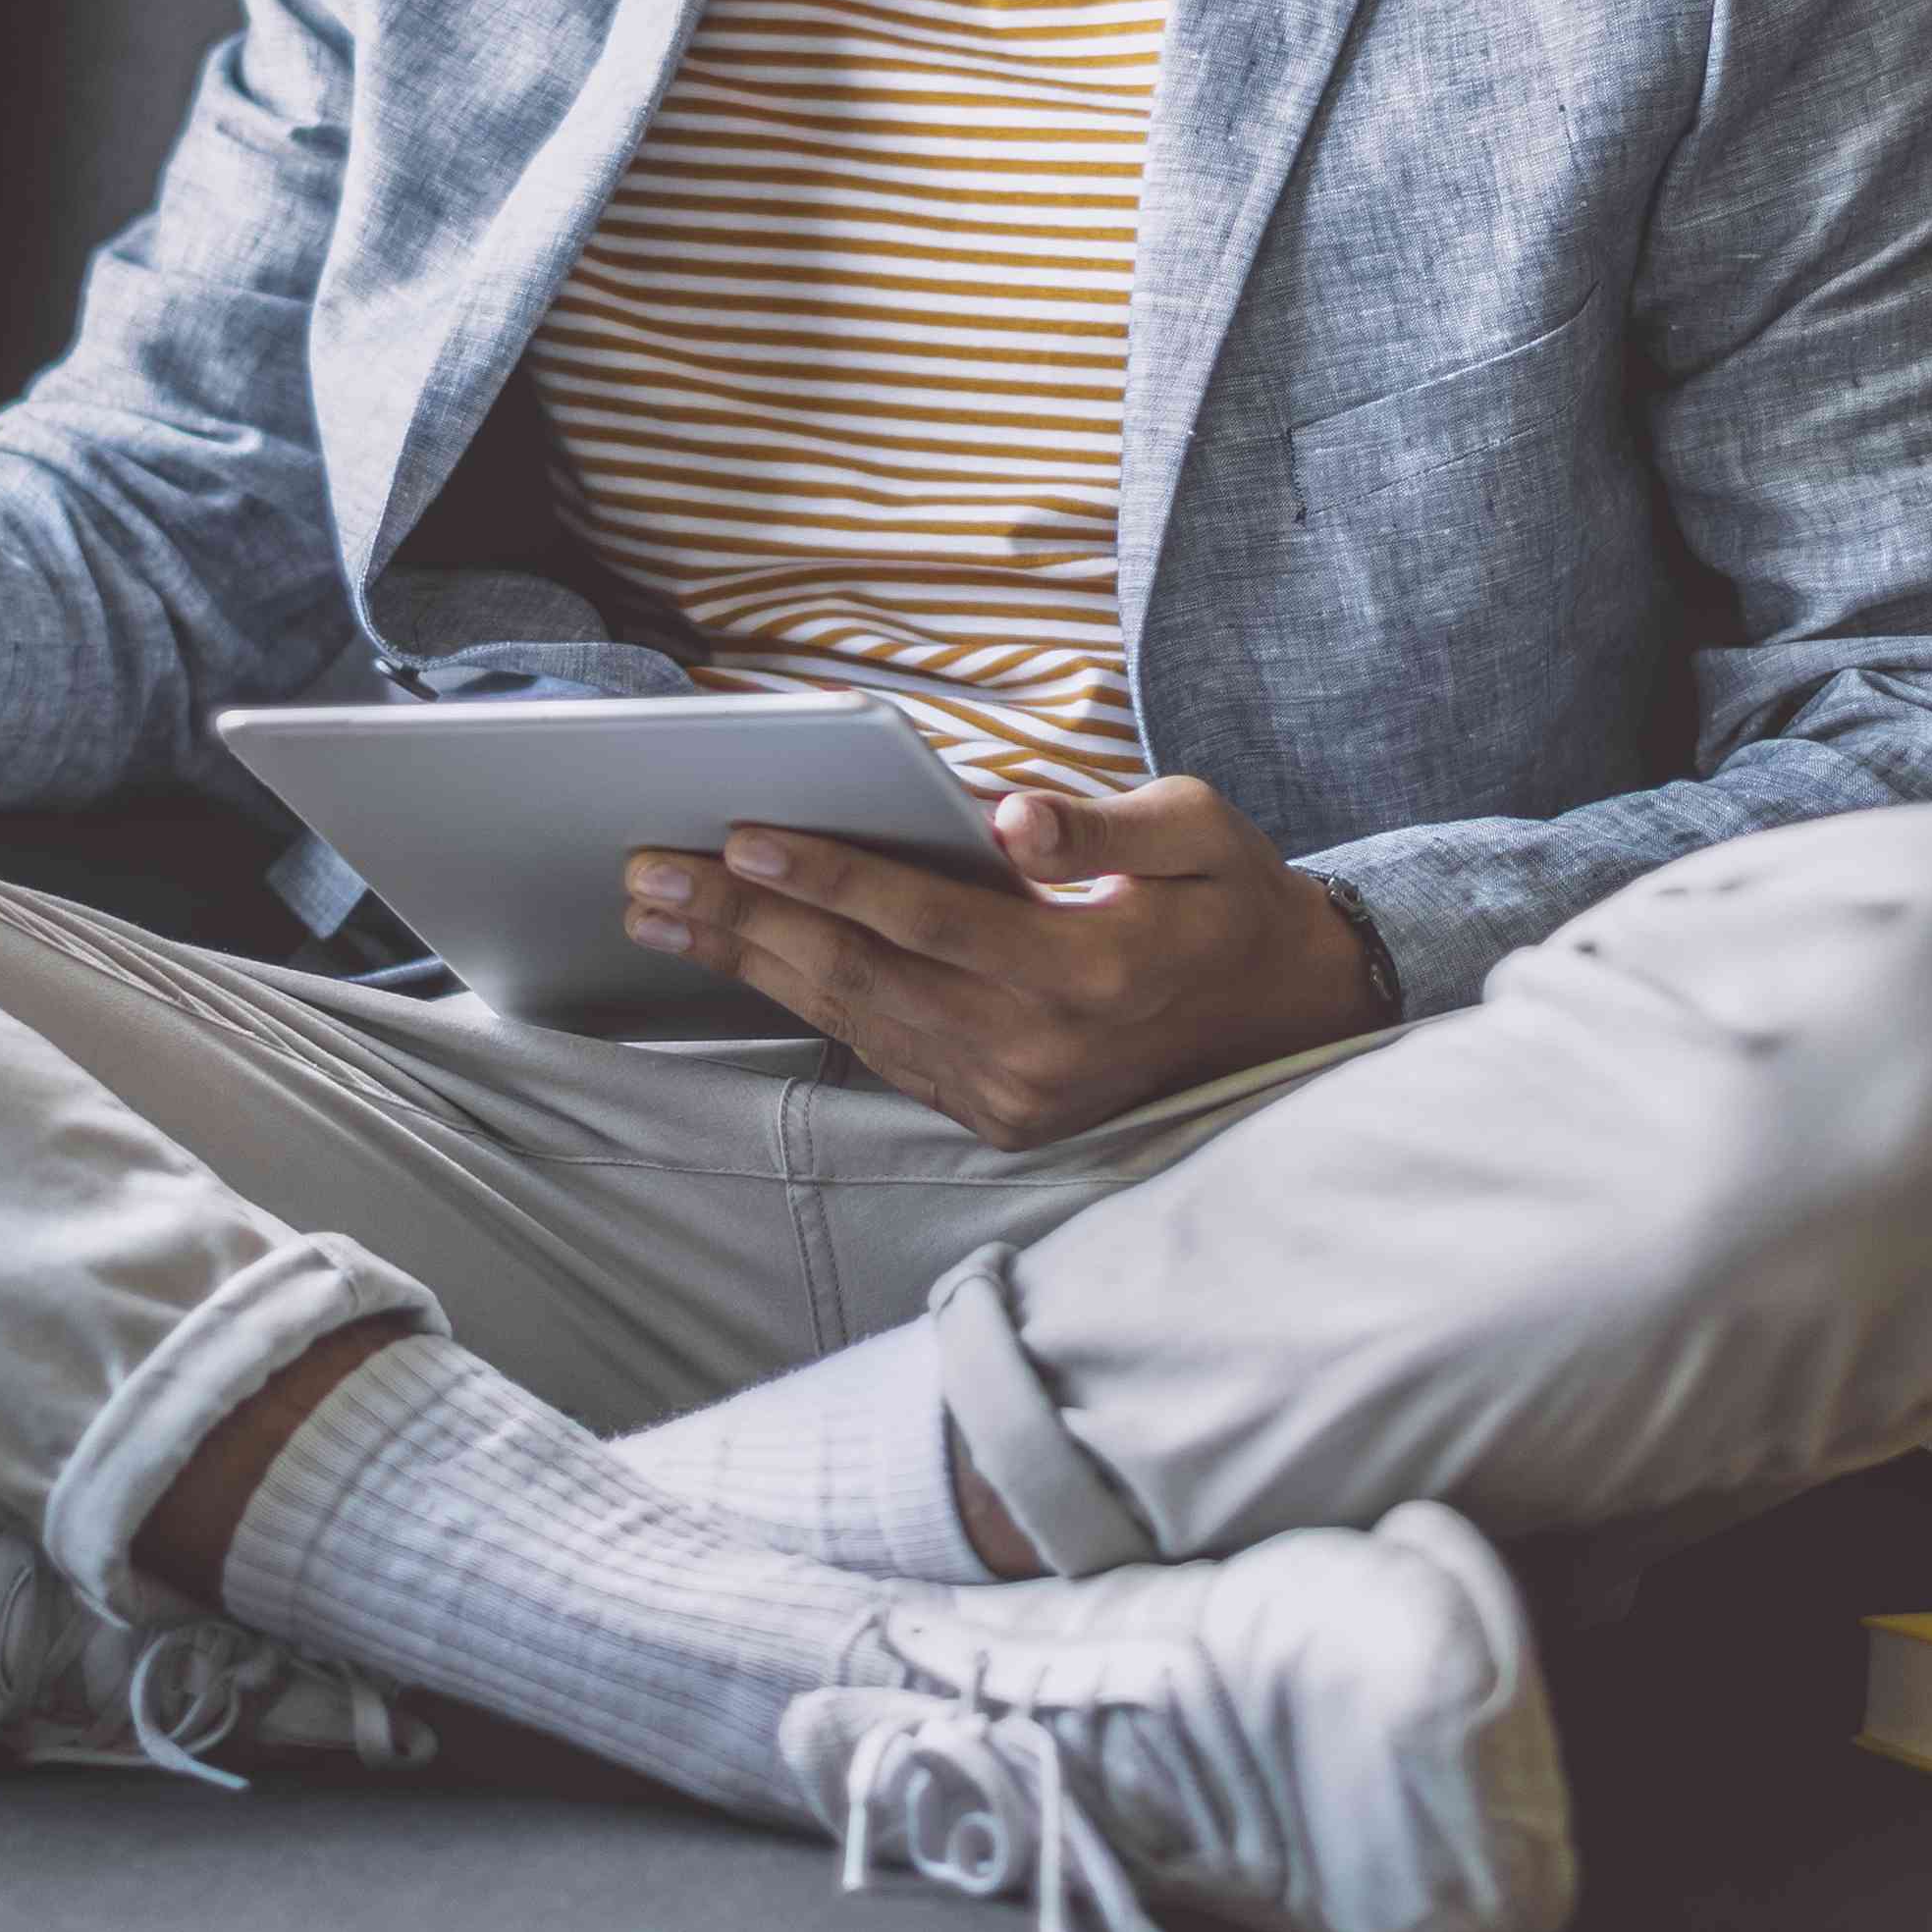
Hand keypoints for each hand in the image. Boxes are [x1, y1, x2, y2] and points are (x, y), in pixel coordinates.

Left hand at [624, 775, 1381, 1149]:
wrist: (1287, 1018)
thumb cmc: (1232, 899)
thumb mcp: (1200, 831)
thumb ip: (1102, 825)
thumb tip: (1010, 815)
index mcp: (1085, 971)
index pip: (925, 916)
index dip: (829, 874)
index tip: (741, 833)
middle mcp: (1036, 1048)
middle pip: (859, 975)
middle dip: (742, 921)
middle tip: (645, 876)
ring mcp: (1012, 1094)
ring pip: (852, 1020)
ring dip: (748, 964)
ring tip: (660, 913)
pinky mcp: (998, 1117)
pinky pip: (880, 1053)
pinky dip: (803, 1005)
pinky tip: (742, 961)